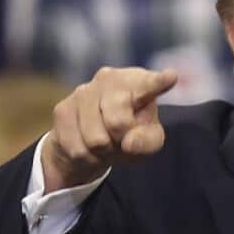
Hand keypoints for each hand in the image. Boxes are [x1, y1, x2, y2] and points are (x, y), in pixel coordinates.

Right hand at [43, 67, 177, 192]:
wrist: (91, 142)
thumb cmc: (129, 134)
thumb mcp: (148, 141)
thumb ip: (148, 141)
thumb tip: (129, 143)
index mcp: (137, 81)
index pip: (148, 84)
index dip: (158, 82)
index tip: (171, 77)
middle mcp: (109, 78)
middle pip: (117, 122)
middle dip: (120, 139)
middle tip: (120, 138)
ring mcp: (83, 91)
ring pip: (95, 139)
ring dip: (102, 150)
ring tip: (104, 141)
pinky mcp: (62, 109)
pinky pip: (77, 147)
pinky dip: (86, 156)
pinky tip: (87, 144)